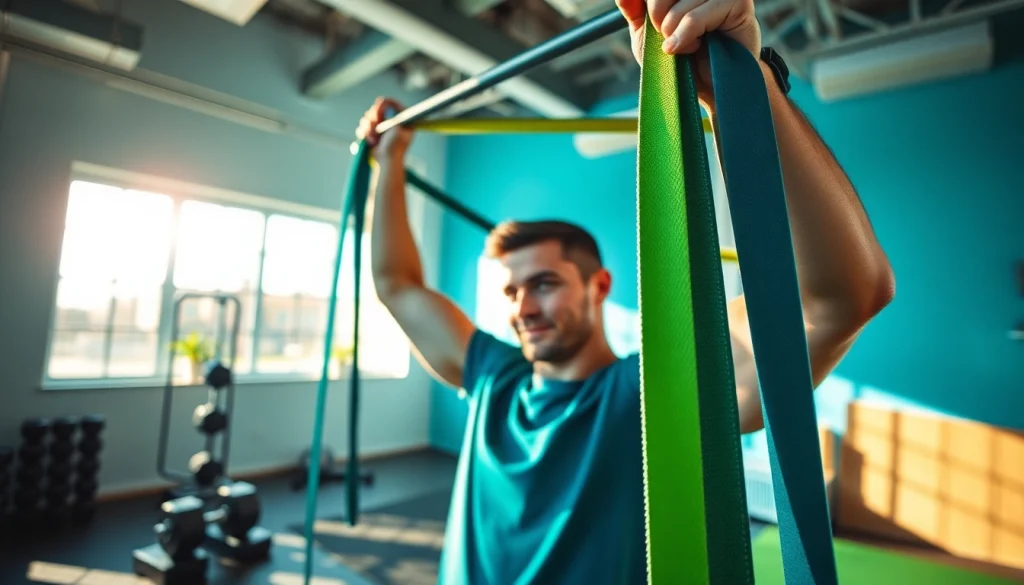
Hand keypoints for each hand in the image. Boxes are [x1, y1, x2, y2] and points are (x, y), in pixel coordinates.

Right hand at [356, 97, 413, 160]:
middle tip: (375, 127)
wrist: (387, 162)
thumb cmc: (395, 147)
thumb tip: (382, 100)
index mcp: (401, 118)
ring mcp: (381, 127)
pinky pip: (363, 126)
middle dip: (374, 118)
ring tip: (374, 139)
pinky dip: (364, 134)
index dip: (384, 103)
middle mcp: (391, 121)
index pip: (391, 103)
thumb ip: (391, 113)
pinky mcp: (372, 133)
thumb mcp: (397, 127)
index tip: (379, 106)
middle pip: (377, 108)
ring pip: (368, 117)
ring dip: (369, 128)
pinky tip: (371, 142)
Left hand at [616, 0, 761, 102]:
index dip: (652, 9)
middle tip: (672, 39)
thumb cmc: (682, 61)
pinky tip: (697, 47)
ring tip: (689, 46)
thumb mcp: (648, 36)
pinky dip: (689, 37)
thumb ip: (635, 11)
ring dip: (675, 33)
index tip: (659, 28)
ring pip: (680, 6)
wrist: (709, 87)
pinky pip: (696, 18)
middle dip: (659, 20)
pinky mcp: (738, 3)